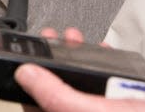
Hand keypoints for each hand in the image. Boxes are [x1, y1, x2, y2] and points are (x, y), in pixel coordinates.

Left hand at [17, 28, 144, 111]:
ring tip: (74, 40)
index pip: (34, 107)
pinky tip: (102, 52)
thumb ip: (57, 96)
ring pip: (78, 84)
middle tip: (51, 38)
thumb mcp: (95, 111)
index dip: (25, 82)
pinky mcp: (119, 105)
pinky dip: (98, 65)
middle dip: (52, 60)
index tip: (25, 56)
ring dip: (74, 57)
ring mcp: (102, 111)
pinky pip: (100, 84)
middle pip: (56, 92)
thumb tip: (26, 75)